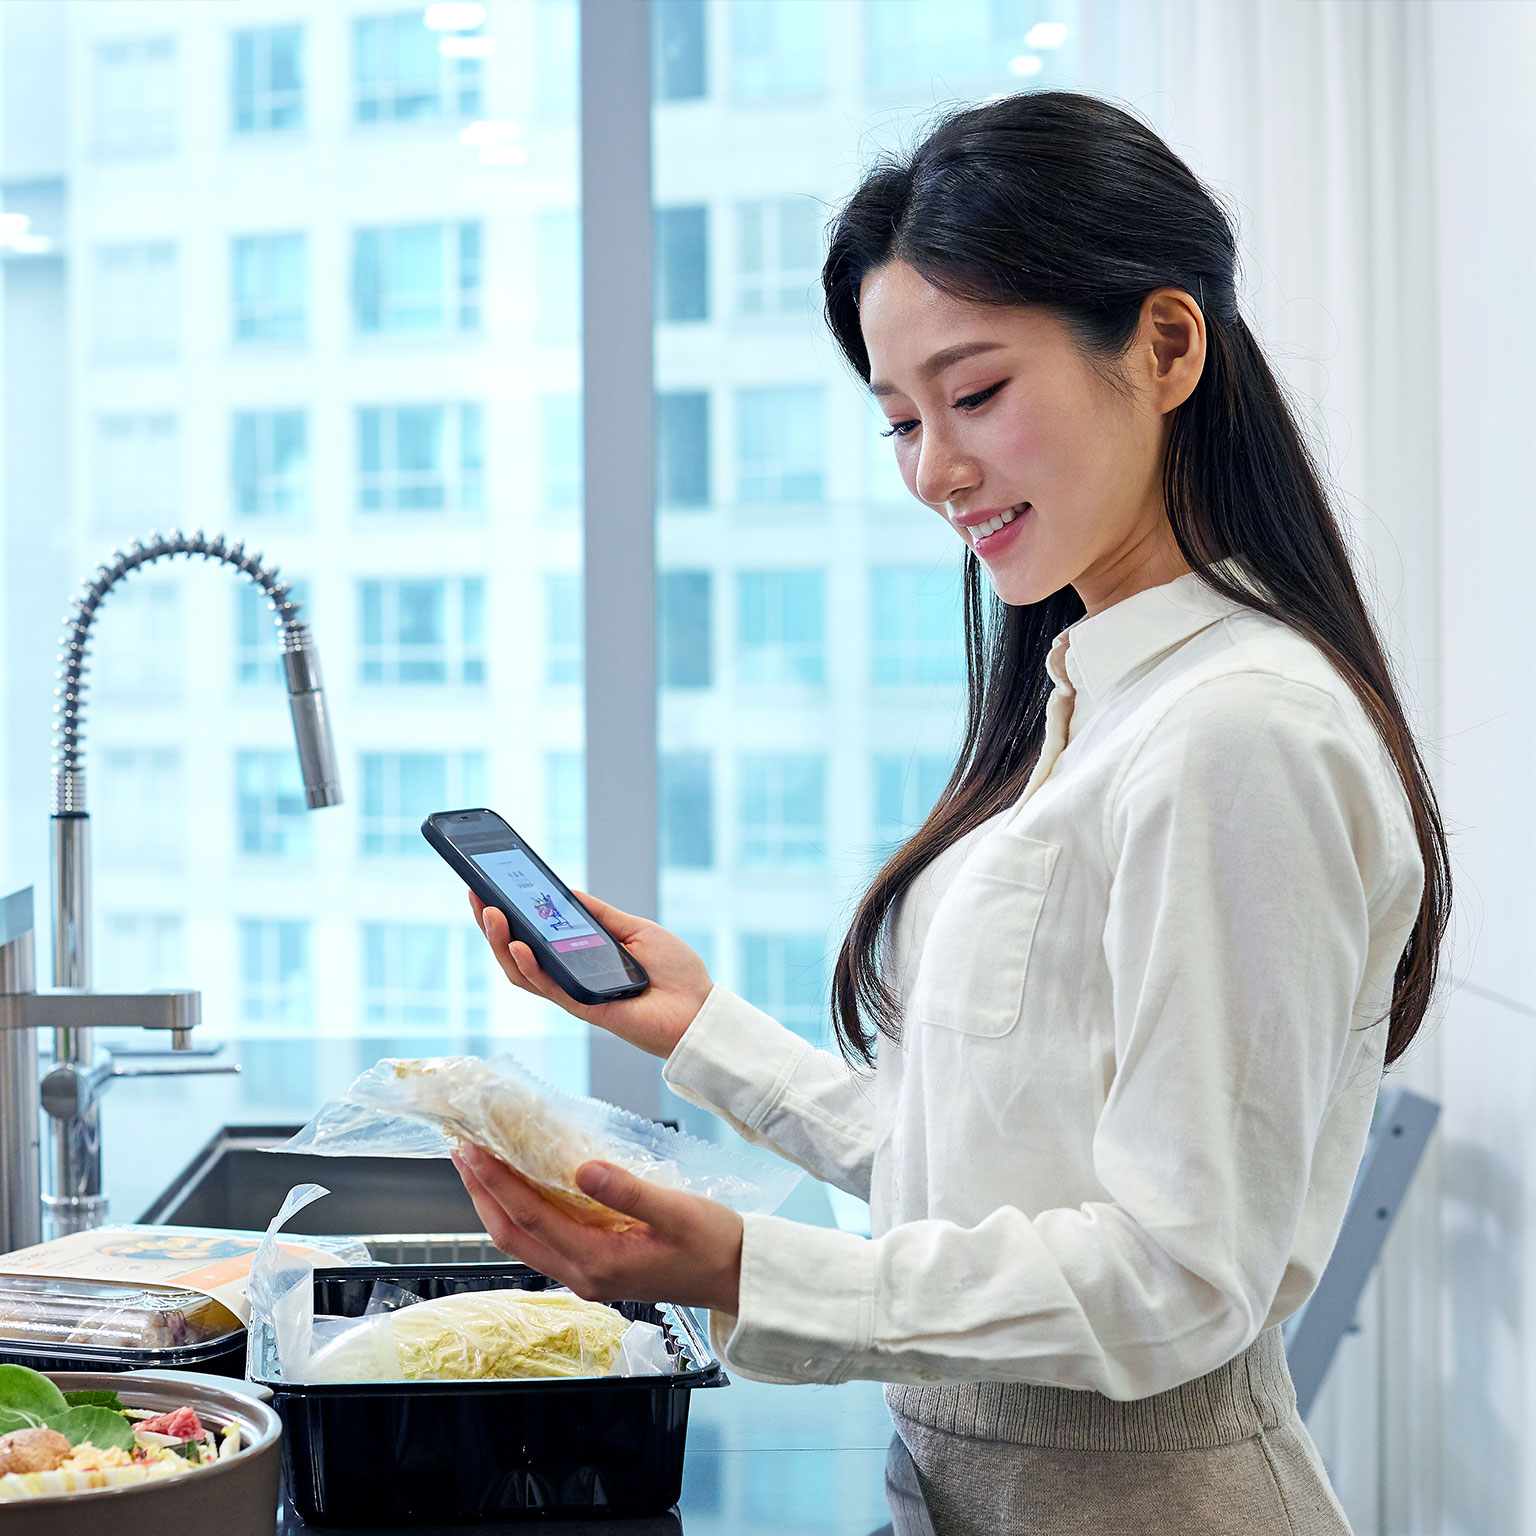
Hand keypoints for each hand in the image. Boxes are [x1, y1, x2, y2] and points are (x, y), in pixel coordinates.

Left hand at [452, 1145, 743, 1314]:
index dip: (496, 1181)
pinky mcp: (596, 1270)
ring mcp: (587, 1277)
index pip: (530, 1217)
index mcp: (598, 1263)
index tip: (473, 1148)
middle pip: (511, 1235)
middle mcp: (584, 1276)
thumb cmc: (714, 1245)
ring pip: (524, 1241)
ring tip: (481, 1164)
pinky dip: (523, 1211)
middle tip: (461, 1151)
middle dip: (481, 1192)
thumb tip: (582, 1168)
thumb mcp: (677, 1211)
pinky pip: (544, 1240)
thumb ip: (628, 1191)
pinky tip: (524, 1185)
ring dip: (497, 1202)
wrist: (738, 1279)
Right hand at [470, 889, 712, 1058]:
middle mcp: (570, 978)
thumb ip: (599, 916)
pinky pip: (549, 989)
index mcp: (580, 958)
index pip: (532, 938)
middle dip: (492, 927)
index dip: (507, 916)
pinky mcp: (585, 1009)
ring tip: (491, 913)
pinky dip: (531, 967)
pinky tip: (519, 945)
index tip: (486, 887)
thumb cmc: (674, 972)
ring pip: (523, 974)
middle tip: (477, 895)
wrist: (701, 1007)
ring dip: (501, 944)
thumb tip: (565, 891)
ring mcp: (574, 995)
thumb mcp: (635, 930)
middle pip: (517, 955)